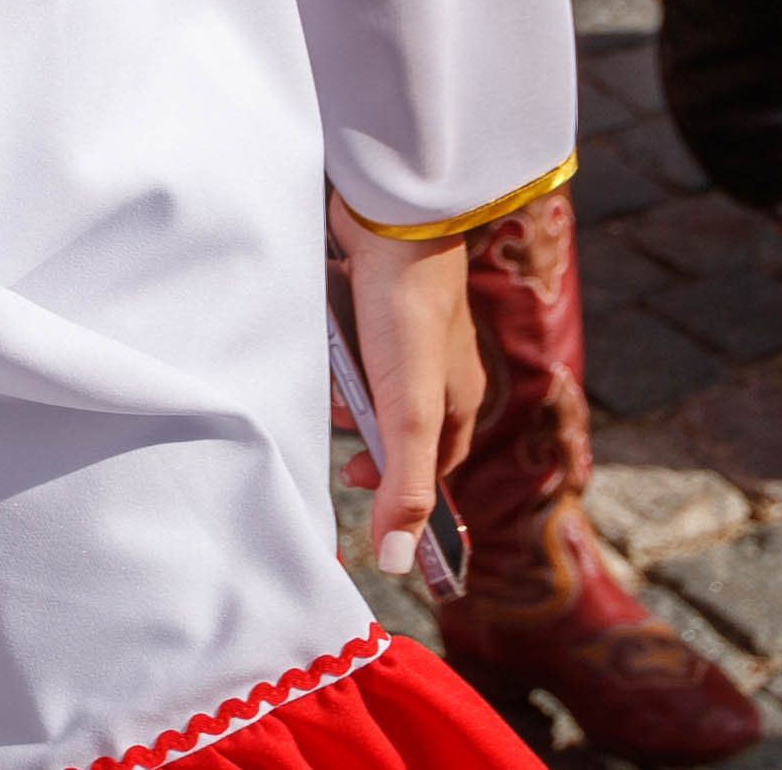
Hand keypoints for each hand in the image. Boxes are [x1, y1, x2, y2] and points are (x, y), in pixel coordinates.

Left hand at [332, 201, 478, 580]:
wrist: (391, 218)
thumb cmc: (407, 312)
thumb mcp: (409, 412)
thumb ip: (406, 486)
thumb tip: (399, 564)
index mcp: (458, 399)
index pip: (432, 468)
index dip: (396, 489)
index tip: (357, 490)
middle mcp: (437, 369)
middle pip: (395, 427)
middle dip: (362, 432)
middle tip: (338, 422)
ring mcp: (405, 332)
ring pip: (368, 384)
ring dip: (344, 387)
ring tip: (330, 371)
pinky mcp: (373, 301)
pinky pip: (349, 342)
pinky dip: (333, 346)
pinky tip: (322, 333)